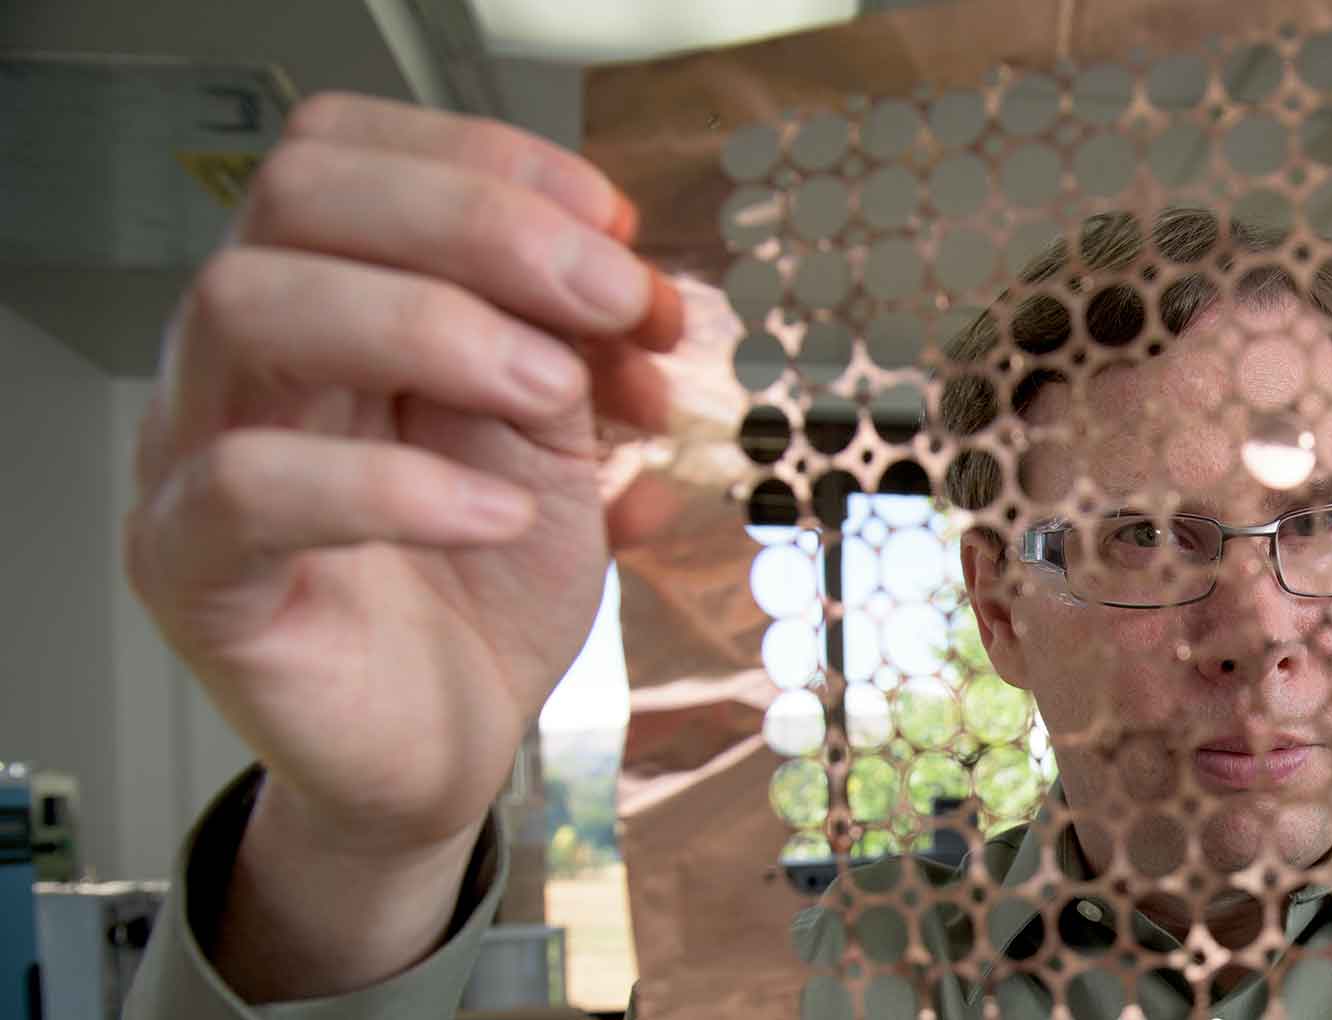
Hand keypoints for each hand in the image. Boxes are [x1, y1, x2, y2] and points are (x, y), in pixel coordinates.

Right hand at [125, 93, 681, 859]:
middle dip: (478, 223)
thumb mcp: (562, 440)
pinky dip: (394, 485)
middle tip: (608, 298)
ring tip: (549, 394)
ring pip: (248, 306)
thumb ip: (572, 345)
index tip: (614, 226)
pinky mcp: (193, 569)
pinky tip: (499, 513)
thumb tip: (622, 272)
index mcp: (328, 296)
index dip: (488, 162)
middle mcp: (247, 356)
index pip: (350, 150)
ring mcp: (198, 453)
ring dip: (431, 324)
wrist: (449, 743)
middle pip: (298, 195)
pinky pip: (247, 487)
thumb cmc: (483, 583)